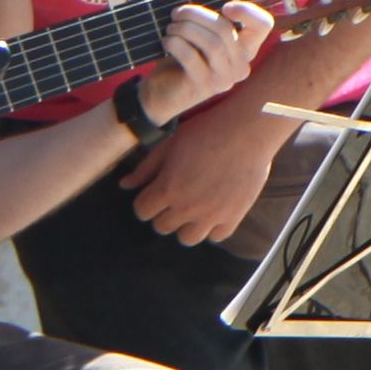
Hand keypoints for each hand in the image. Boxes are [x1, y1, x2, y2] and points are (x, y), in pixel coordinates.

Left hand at [122, 92, 297, 247]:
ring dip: (185, 226)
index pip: (142, 211)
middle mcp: (186, 208)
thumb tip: (124, 186)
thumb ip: (145, 168)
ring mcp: (211, 215)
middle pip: (162, 227)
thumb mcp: (168, 144)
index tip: (153, 193)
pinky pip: (217, 236)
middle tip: (174, 198)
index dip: (145, 201)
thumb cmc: (205, 131)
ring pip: (188, 239)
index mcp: (167, 189)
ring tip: (192, 210)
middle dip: (163, 213)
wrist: (246, 131)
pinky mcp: (233, 216)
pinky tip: (213, 212)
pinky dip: (213, 228)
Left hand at [128, 0, 275, 128]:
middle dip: (196, 14)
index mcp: (244, 46)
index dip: (247, 11)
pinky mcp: (205, 87)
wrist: (161, 90)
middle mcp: (241, 65)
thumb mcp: (191, 21)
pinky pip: (192, 57)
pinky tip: (167, 42)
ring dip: (184, 29)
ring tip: (170, 27)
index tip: (224, 5)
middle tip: (176, 12)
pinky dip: (176, 44)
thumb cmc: (182, 51)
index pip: (263, 25)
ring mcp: (225, 79)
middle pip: (225, 29)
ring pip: (211, 43)